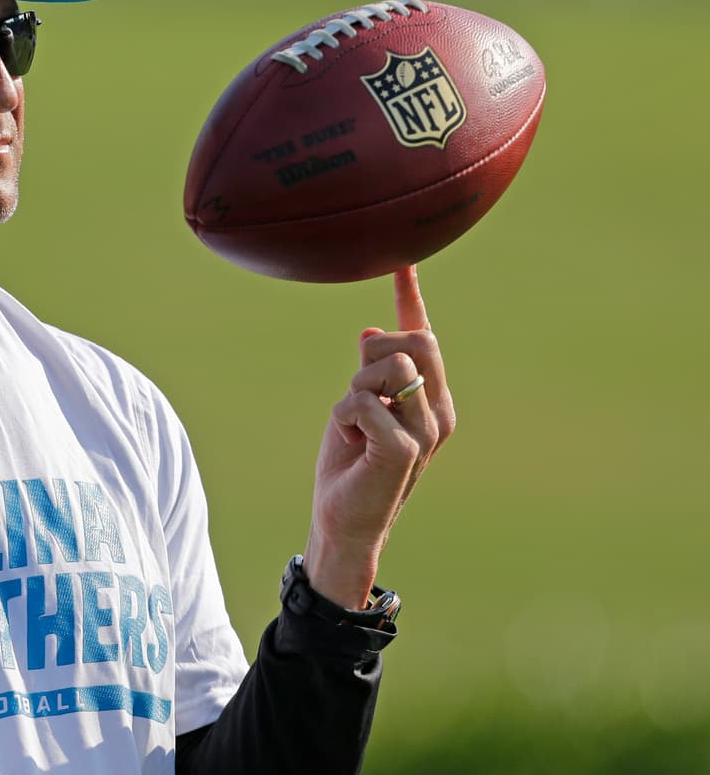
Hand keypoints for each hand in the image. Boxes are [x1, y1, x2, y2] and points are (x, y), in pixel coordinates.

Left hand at [303, 265, 456, 609]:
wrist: (345, 522)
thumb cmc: (350, 466)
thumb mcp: (358, 407)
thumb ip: (370, 373)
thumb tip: (371, 332)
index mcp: (432, 398)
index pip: (424, 338)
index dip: (410, 298)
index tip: (402, 263)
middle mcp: (440, 411)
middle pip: (416, 341)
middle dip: (375, 357)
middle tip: (358, 396)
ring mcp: (428, 430)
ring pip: (389, 367)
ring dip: (355, 391)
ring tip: (354, 427)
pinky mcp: (407, 449)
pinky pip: (365, 402)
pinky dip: (345, 416)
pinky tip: (351, 444)